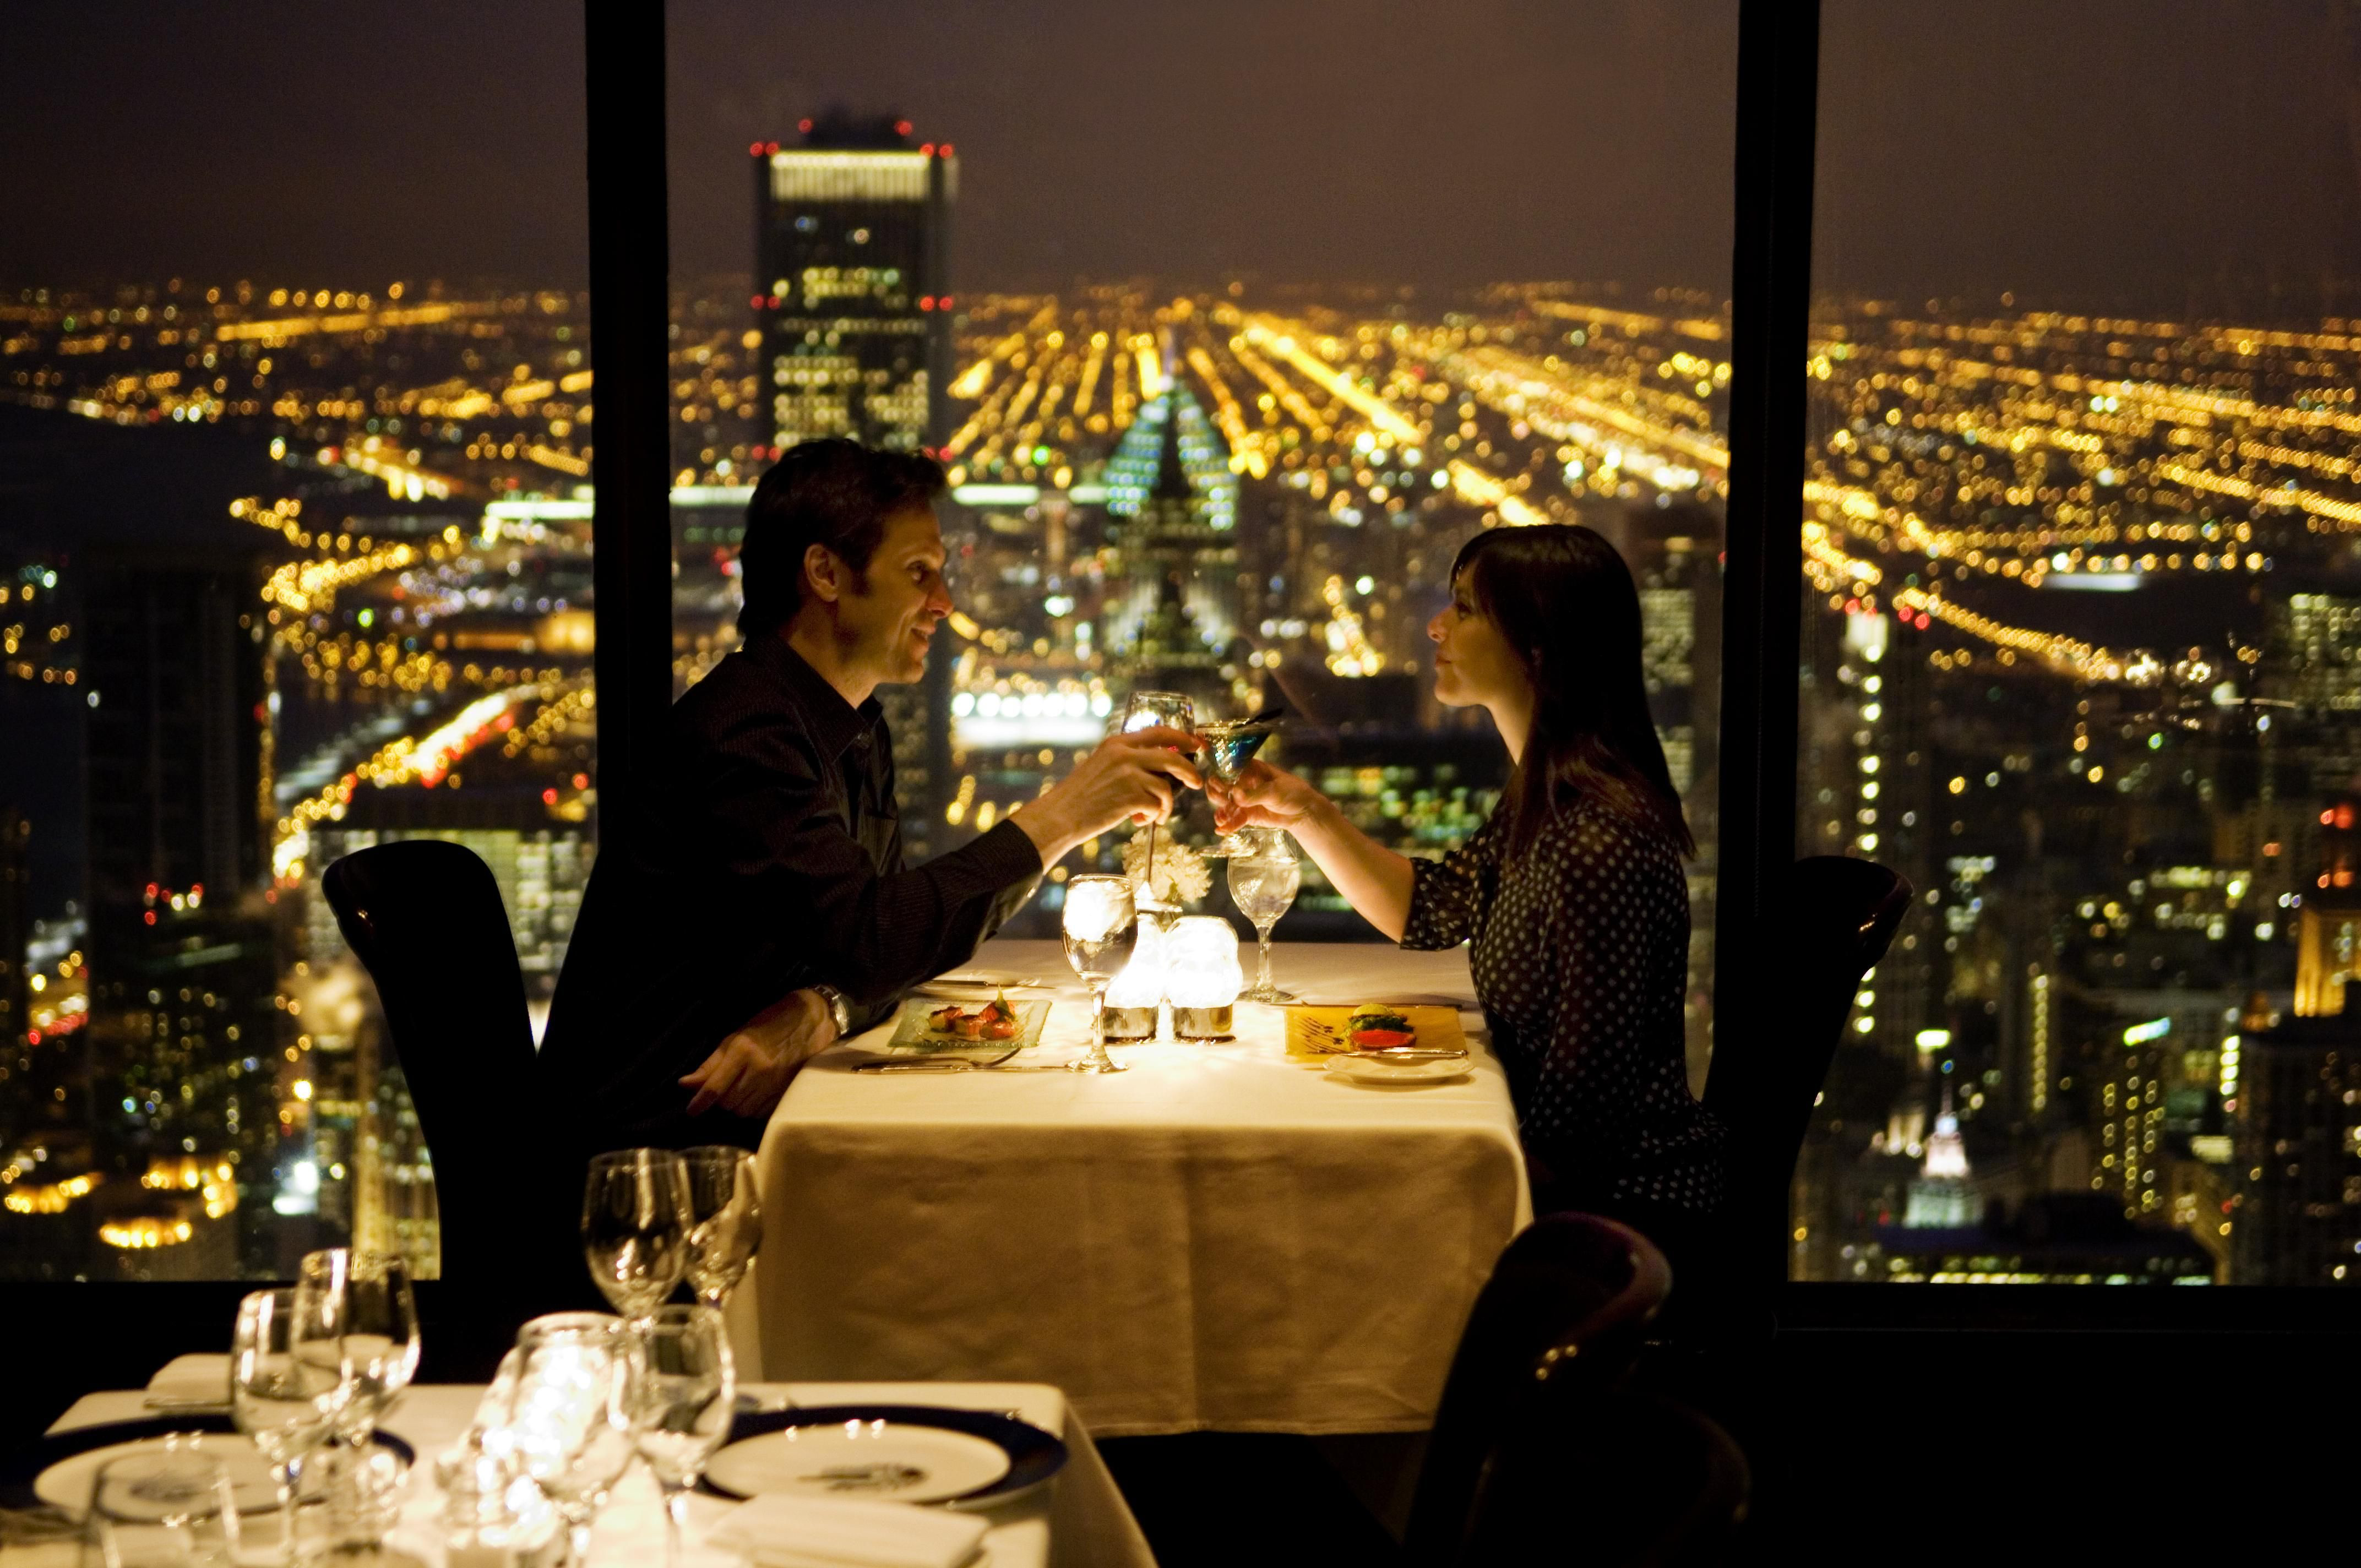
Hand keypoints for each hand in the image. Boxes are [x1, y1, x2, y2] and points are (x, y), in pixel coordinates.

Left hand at [680, 988, 838, 1117]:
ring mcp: (775, 1083)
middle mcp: (759, 1069)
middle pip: (728, 1103)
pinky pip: (760, 1113)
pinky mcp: (787, 1092)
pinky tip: (756, 1093)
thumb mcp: (735, 1038)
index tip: (691, 1111)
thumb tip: (684, 1084)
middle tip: (725, 1086)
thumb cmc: (768, 1025)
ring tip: (742, 1088)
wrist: (810, 1023)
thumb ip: (711, 1064)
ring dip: (737, 1104)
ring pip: (744, 1111)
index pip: (715, 1087)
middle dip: (721, 1099)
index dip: (700, 1102)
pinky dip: (753, 1107)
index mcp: (743, 1051)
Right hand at [1011, 725, 1202, 862]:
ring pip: (1166, 786)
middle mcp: (1124, 754)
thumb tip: (1162, 766)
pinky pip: (1157, 805)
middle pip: (1172, 756)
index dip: (1183, 738)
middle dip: (1189, 771)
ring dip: (1167, 804)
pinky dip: (1154, 815)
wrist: (1061, 815)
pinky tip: (1139, 821)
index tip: (1197, 745)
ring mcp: (1128, 775)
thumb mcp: (1102, 765)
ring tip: (1158, 815)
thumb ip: (1128, 760)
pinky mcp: (1131, 796)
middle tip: (1196, 782)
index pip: (1159, 732)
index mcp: (1117, 743)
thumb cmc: (1081, 795)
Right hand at [1210, 758, 1324, 834]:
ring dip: (1221, 811)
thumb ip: (1254, 795)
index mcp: (1251, 769)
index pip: (1230, 770)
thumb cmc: (1292, 793)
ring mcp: (1245, 800)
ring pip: (1226, 804)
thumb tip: (1236, 796)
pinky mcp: (1248, 815)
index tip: (1219, 784)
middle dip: (1217, 793)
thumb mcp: (1274, 791)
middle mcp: (1244, 783)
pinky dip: (1228, 825)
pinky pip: (1235, 819)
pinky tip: (1221, 830)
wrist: (1304, 812)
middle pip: (1223, 786)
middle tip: (1220, 800)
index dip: (1222, 775)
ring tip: (1220, 818)